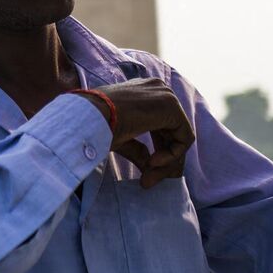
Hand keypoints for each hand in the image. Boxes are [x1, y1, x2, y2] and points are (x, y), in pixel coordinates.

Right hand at [77, 78, 195, 188]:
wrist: (88, 117)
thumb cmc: (96, 125)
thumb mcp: (121, 138)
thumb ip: (139, 150)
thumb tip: (150, 167)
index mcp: (145, 93)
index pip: (163, 126)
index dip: (158, 151)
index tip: (145, 175)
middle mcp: (159, 91)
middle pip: (173, 133)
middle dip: (164, 161)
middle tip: (148, 182)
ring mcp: (166, 96)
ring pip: (179, 137)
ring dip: (166, 162)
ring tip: (147, 177)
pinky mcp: (171, 107)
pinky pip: (184, 137)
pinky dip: (172, 155)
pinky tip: (153, 162)